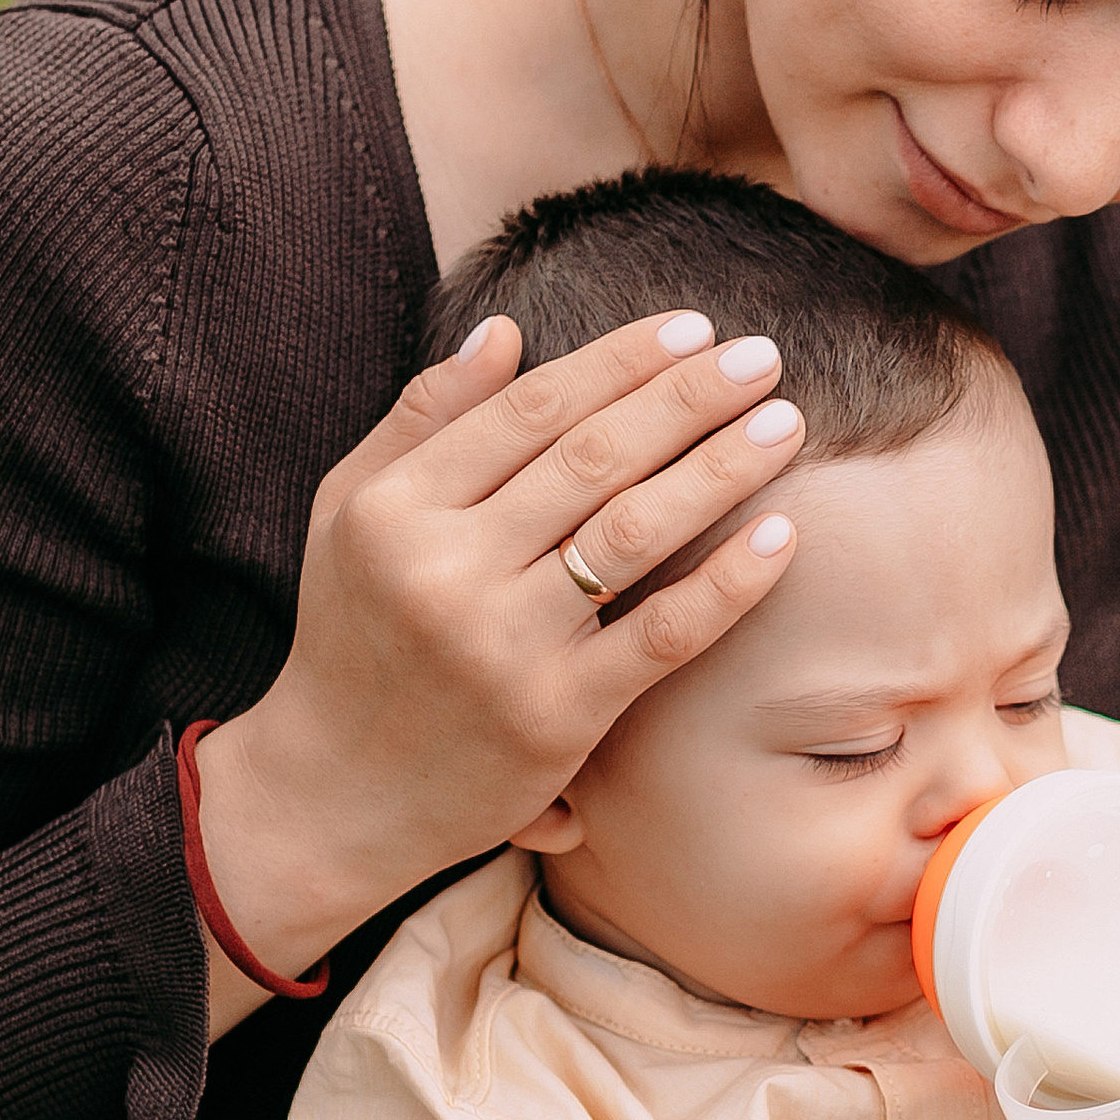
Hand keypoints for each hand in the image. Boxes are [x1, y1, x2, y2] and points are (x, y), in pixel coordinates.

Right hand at [195, 307, 805, 1006]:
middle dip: (688, 397)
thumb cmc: (354, 633)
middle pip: (591, 458)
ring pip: (633, 533)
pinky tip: (780, 534)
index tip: (693, 328)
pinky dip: (727, 582)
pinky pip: (660, 635)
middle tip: (761, 356)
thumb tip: (507, 332)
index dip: (620, 362)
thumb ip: (422, 419)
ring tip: (783, 422)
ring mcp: (502, 648)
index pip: (530, 410)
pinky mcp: (555, 719)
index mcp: (394, 509)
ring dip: (720, 468)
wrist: (336, 791)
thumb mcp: (351, 512)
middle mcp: (444, 571)